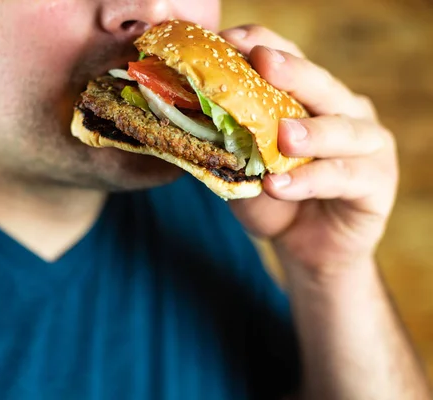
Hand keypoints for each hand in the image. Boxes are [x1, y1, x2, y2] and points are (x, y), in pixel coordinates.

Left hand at [221, 25, 398, 271]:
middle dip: (291, 72)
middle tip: (263, 63)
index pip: (291, 60)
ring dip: (310, 132)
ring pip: (342, 130)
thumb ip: (229, 142)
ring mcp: (368, 144)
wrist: (304, 248)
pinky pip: (344, 178)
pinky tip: (279, 186)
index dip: (263, 45)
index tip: (230, 39)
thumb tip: (186, 118)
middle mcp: (345, 111)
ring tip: (282, 136)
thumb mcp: (245, 168)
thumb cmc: (274, 200)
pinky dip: (310, 181)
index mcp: (312, 99)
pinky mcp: (376, 182)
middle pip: (321, 84)